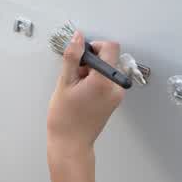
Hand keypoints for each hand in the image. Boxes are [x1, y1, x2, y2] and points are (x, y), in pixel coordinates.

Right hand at [46, 31, 124, 157]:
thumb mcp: (64, 82)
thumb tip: (78, 37)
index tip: (81, 55)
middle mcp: (116, 87)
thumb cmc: (65, 117)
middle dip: (92, 61)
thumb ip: (73, 57)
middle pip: (109, 59)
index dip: (95, 46)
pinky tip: (82, 93)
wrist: (70, 144)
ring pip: (107, 70)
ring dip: (93, 72)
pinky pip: (108, 82)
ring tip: (77, 87)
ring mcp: (116, 95)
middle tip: (75, 75)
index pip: (110, 47)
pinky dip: (95, 81)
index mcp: (104, 81)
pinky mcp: (114, 101)